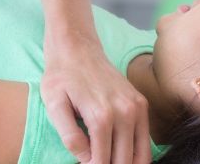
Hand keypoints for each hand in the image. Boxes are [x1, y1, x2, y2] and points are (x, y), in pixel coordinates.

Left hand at [41, 31, 149, 163]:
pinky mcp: (142, 104)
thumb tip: (86, 159)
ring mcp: (137, 108)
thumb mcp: (53, 105)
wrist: (76, 47)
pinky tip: (120, 154)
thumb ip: (69, 136)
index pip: (102, 162)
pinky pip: (146, 141)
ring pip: (140, 156)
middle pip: (123, 162)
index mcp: (101, 116)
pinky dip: (136, 154)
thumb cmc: (61, 76)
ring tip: (107, 160)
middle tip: (93, 163)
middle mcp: (125, 113)